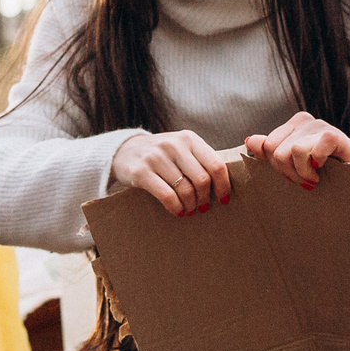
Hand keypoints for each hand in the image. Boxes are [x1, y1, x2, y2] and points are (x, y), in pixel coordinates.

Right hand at [109, 129, 232, 215]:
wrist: (124, 151)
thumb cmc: (162, 155)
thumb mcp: (181, 149)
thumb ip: (200, 160)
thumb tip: (225, 184)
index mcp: (189, 139)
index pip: (216, 164)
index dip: (223, 186)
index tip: (224, 200)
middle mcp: (174, 145)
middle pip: (202, 180)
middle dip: (205, 199)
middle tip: (203, 208)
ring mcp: (156, 157)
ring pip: (185, 190)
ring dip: (190, 206)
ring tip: (190, 210)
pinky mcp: (141, 171)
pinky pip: (167, 196)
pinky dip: (176, 208)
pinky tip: (177, 211)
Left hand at [244, 111, 349, 187]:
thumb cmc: (322, 174)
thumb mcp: (292, 164)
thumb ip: (270, 151)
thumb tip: (250, 140)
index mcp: (292, 125)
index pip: (267, 145)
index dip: (277, 167)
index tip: (292, 175)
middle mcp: (306, 121)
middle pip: (276, 150)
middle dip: (288, 172)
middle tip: (305, 179)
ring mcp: (322, 127)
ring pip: (294, 151)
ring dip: (303, 172)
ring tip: (315, 177)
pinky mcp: (338, 136)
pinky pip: (315, 148)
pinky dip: (316, 164)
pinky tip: (324, 169)